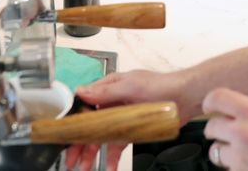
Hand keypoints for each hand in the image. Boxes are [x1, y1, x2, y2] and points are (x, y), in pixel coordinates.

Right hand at [65, 70, 197, 170]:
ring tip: (83, 168)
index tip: (63, 137)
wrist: (185, 96)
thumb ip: (106, 91)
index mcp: (108, 88)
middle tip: (71, 161)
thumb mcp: (131, 85)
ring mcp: (121, 117)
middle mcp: (112, 102)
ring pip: (100, 138)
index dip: (72, 122)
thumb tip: (82, 91)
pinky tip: (108, 167)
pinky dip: (111, 157)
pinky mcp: (131, 129)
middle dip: (78, 144)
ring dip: (91, 153)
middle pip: (89, 125)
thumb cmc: (161, 85)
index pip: (83, 105)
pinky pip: (117, 145)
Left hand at [203, 88, 247, 170]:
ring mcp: (239, 157)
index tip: (209, 107)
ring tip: (243, 153)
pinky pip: (229, 169)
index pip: (217, 97)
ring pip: (216, 152)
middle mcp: (242, 133)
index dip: (210, 102)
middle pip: (211, 127)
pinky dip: (237, 168)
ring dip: (225, 151)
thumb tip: (240, 111)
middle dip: (218, 130)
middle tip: (228, 133)